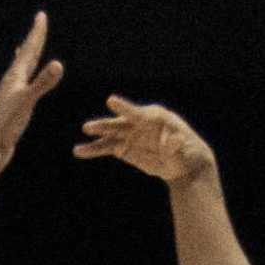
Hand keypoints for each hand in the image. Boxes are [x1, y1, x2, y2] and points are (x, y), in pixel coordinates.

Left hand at [0, 12, 62, 176]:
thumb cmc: (5, 126)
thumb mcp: (27, 102)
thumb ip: (42, 83)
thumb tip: (58, 64)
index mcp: (14, 77)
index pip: (29, 50)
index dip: (37, 33)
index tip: (41, 16)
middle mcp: (10, 82)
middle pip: (24, 56)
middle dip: (33, 39)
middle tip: (39, 22)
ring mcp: (9, 95)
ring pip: (20, 70)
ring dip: (25, 57)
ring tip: (23, 48)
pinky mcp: (10, 107)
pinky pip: (19, 85)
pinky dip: (23, 77)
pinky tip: (20, 83)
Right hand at [72, 97, 212, 185]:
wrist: (182, 164)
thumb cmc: (185, 152)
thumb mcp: (183, 150)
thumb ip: (176, 145)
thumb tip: (175, 141)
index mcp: (154, 117)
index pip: (136, 112)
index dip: (123, 107)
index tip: (110, 101)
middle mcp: (138, 123)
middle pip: (118, 124)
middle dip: (104, 126)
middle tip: (88, 127)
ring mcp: (130, 135)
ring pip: (109, 137)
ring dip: (95, 142)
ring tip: (78, 150)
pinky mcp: (124, 147)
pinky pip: (106, 147)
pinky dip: (94, 150)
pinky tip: (80, 151)